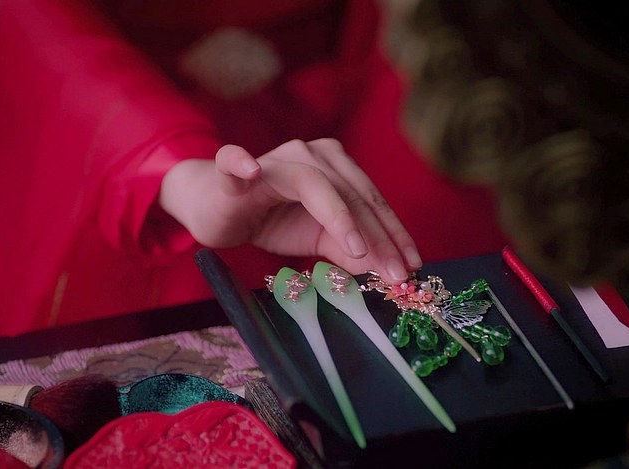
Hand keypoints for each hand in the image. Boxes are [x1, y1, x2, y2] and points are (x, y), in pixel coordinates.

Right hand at [159, 138, 421, 283]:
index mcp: (335, 167)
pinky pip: (234, 161)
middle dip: (377, 237)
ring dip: (339, 217)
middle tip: (394, 273)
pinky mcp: (233, 170)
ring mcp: (273, 159)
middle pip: (352, 195)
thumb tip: (382, 269)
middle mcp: (310, 155)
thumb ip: (348, 250)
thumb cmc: (271, 219)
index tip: (411, 267)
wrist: (217, 209)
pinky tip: (248, 169)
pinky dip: (240, 163)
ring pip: (313, 184)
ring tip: (357, 249)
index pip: (371, 201)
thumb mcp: (316, 240)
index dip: (393, 234)